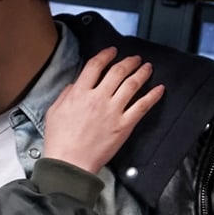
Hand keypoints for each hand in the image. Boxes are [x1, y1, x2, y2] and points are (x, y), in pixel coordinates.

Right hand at [43, 47, 164, 173]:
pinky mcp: (124, 125)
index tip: (112, 51)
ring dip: (142, 73)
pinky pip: (142, 106)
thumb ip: (65, 95)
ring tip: (147, 67)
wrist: (70, 162)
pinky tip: (159, 89)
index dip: (105, 55)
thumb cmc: (60, 140)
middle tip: (134, 58)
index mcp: (79, 93)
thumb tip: (74, 85)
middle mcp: (98, 98)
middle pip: (117, 72)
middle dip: (128, 62)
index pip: (95, 66)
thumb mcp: (54, 111)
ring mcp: (113, 111)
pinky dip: (152, 96)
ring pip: (131, 85)